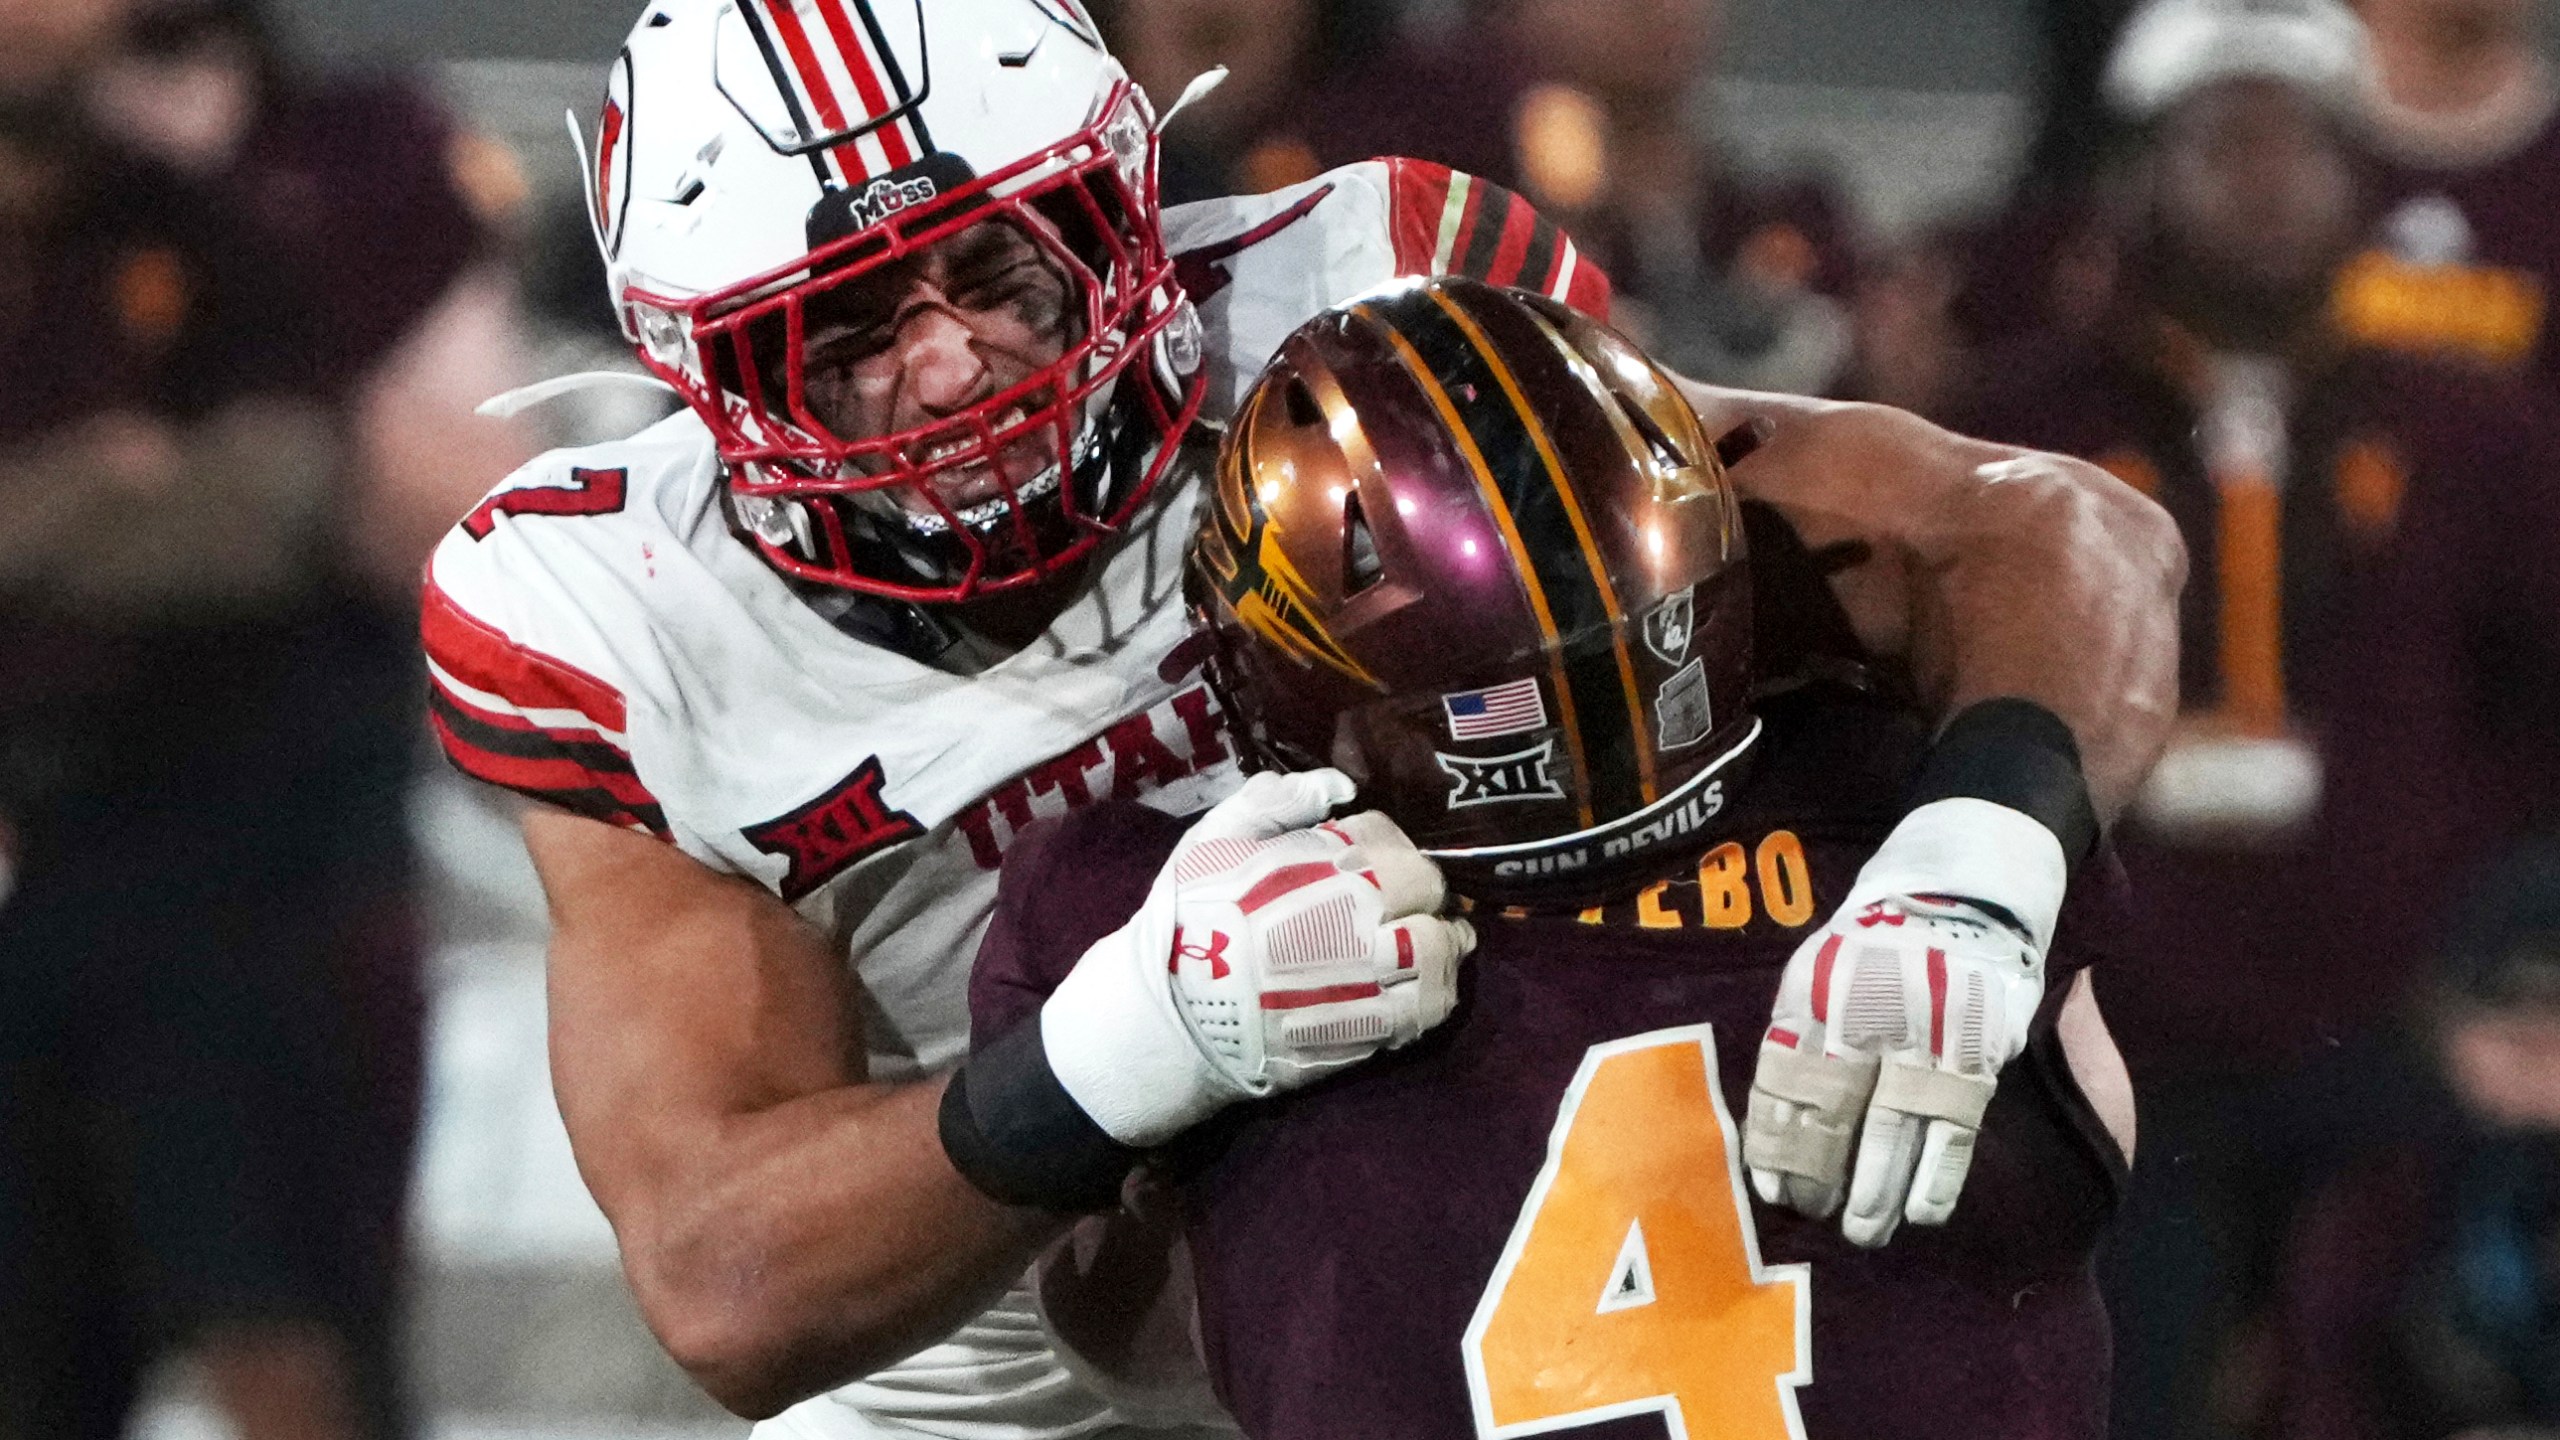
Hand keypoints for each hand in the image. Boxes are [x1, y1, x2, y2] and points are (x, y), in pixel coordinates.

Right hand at [1043, 769, 1473, 1147]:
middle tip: (1413, 901)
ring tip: (1431, 944)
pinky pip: (1428, 1011)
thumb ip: (1273, 801)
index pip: (1393, 842)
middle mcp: (1360, 921)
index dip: (1387, 848)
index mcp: (1327, 868)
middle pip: (1430, 894)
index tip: (1374, 861)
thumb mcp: (1212, 841)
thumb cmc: (1191, 921)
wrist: (1172, 1018)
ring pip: (1440, 954)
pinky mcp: (1370, 1033)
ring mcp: (1370, 981)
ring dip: (1443, 944)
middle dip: (1425, 893)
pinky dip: (1434, 993)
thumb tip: (1338, 785)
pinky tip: (1418, 987)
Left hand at [1741, 797, 2065, 1247]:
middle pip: (1834, 1115)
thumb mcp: (1816, 970)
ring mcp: (1922, 1037)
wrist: (1959, 890)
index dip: (1777, 1145)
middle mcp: (1862, 1017)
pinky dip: (1938, 1176)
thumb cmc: (1872, 945)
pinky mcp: (1974, 1052)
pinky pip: (1953, 1127)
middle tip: (1818, 1219)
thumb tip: (1775, 1120)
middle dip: (1821, 1177)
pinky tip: (1921, 1212)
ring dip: (1876, 1191)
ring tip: (1864, 1231)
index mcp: (1812, 996)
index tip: (1773, 1194)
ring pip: (1894, 1130)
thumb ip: (1797, 1035)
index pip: (1783, 1084)